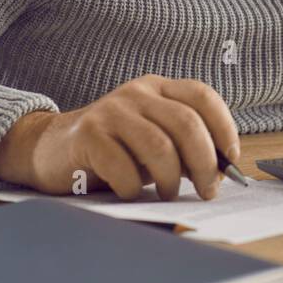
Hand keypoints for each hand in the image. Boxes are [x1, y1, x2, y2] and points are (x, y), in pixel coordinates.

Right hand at [0, 76, 239, 200]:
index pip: (203, 97)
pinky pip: (123, 166)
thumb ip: (183, 148)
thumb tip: (219, 172)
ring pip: (159, 146)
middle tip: (207, 189)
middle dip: (204, 162)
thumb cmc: (115, 150)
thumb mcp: (153, 141)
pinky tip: (132, 192)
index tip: (230, 159)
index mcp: (159, 88)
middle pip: (187, 123)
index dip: (224, 127)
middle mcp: (137, 93)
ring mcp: (111, 111)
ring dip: (172, 179)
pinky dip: (134, 187)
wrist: (51, 148)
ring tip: (170, 195)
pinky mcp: (88, 134)